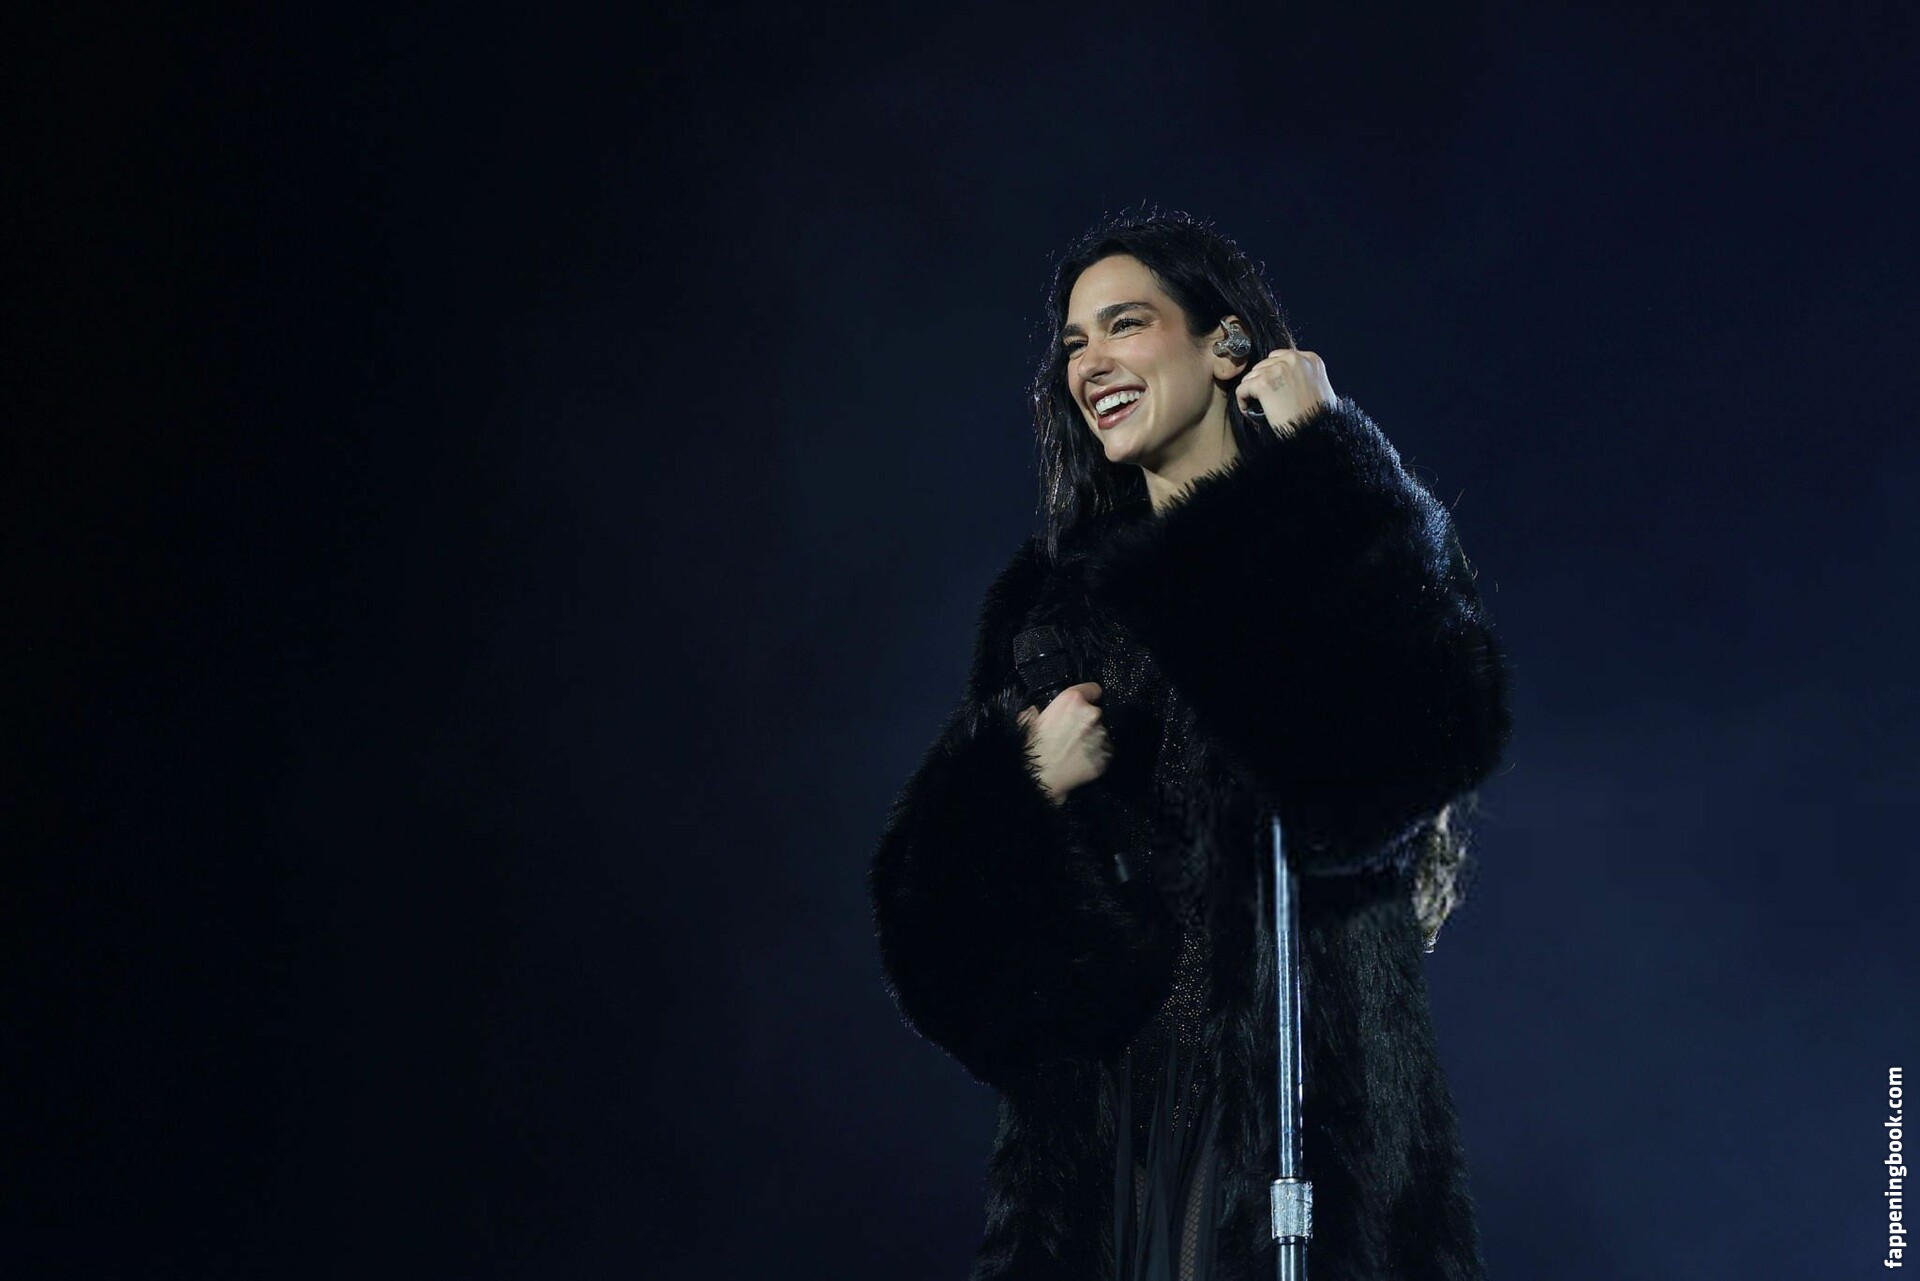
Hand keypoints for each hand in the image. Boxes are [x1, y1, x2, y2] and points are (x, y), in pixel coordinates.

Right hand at [1015, 681, 1110, 804]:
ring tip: (1075, 751)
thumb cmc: (1032, 748)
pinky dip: (1097, 755)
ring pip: (1101, 733)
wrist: (1040, 777)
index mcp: (1073, 700)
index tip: (1084, 704)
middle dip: (1087, 722)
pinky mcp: (1107, 754)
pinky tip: (1082, 761)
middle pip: (1096, 713)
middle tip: (1073, 735)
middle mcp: (1091, 713)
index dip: (1089, 696)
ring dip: (1093, 739)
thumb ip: (1036, 712)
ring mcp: (1102, 734)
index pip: (1093, 689)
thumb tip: (1036, 712)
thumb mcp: (1027, 722)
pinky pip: (1106, 751)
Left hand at [1234, 347, 1335, 435]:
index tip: (1274, 391)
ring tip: (1260, 408)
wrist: (1313, 433)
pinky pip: (1241, 390)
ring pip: (1251, 377)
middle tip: (1267, 402)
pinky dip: (1243, 402)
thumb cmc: (1319, 417)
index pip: (1279, 358)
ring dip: (1252, 393)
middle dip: (1261, 382)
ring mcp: (1277, 369)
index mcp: (1309, 359)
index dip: (1273, 375)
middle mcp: (1293, 359)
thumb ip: (1306, 376)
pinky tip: (1251, 412)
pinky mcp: (1263, 383)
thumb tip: (1290, 379)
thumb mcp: (1321, 388)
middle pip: (1263, 365)